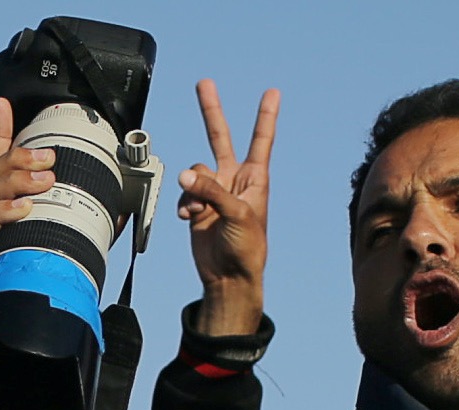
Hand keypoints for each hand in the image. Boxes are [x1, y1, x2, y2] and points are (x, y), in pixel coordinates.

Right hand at [0, 98, 56, 304]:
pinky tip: (21, 209)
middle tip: (50, 159)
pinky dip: (1, 216)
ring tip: (44, 181)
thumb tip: (114, 212)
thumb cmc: (19, 285)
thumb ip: (74, 229)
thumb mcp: (50, 250)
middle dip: (19, 163)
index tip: (5, 105)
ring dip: (15, 185)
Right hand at [177, 80, 279, 336]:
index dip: (266, 116)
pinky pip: (185, 192)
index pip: (261, 140)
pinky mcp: (198, 206)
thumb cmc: (247, 248)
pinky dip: (185, 202)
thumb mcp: (237, 214)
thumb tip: (186, 175)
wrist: (229, 277)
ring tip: (198, 209)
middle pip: (220, 138)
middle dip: (211, 111)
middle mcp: (234, 181)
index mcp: (255, 179)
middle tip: (204, 83)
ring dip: (193, 187)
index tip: (273, 93)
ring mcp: (214, 193)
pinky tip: (190, 218)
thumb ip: (211, 190)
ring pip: (195, 172)